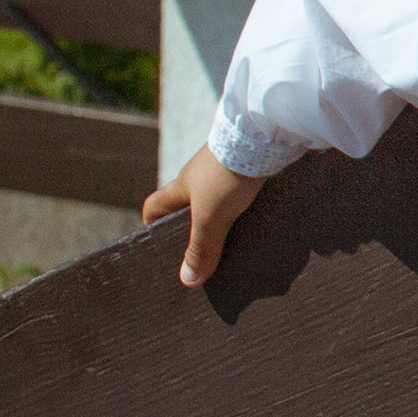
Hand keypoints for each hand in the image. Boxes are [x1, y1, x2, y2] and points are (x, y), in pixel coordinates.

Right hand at [144, 144, 269, 287]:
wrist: (264, 136)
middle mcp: (201, 177)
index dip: (152, 228)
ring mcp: (227, 171)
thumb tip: (188, 280)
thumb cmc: (227, 175)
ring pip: (220, 202)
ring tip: (235, 248)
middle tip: (204, 257)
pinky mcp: (252, 168)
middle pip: (189, 208)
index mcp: (181, 186)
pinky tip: (259, 227)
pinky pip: (244, 194)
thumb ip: (201, 248)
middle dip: (194, 231)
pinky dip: (247, 211)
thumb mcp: (210, 217)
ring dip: (225, 222)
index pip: (155, 208)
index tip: (161, 249)